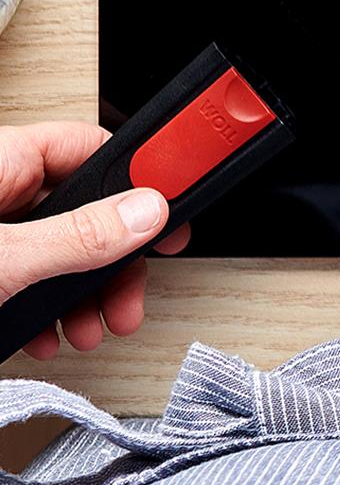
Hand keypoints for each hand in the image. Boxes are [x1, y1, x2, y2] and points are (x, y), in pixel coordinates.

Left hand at [2, 123, 190, 359]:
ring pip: (59, 250)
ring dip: (84, 296)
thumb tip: (146, 214)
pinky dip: (45, 309)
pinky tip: (48, 336)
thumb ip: (76, 236)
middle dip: (113, 261)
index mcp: (3, 163)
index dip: (141, 178)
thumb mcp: (5, 260)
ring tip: (90, 331)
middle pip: (84, 209)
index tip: (177, 211)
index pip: (91, 148)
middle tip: (131, 296)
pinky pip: (29, 275)